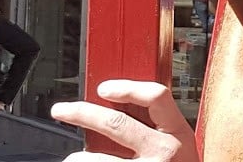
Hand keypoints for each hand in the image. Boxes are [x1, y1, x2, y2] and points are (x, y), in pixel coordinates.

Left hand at [51, 80, 197, 161]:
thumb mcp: (180, 146)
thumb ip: (157, 127)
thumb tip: (117, 106)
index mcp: (178, 133)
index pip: (156, 97)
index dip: (127, 88)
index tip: (104, 89)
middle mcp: (163, 152)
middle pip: (116, 122)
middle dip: (82, 113)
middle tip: (62, 111)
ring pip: (97, 159)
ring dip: (78, 157)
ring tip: (73, 158)